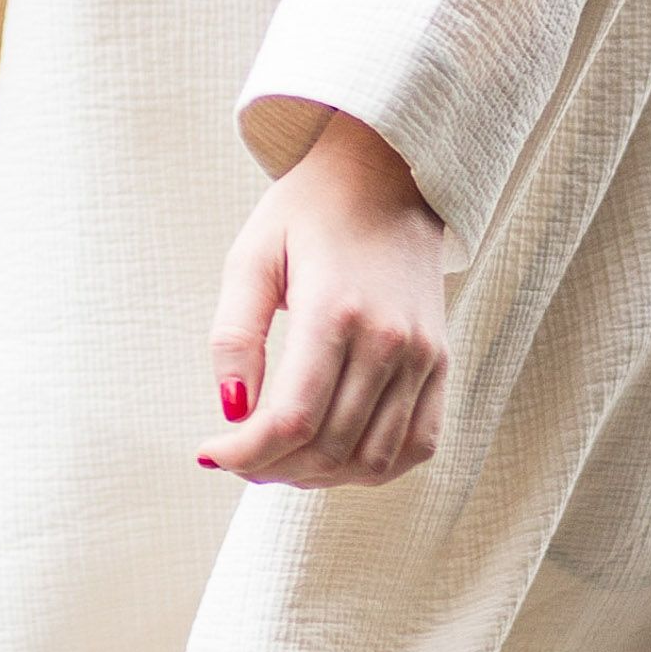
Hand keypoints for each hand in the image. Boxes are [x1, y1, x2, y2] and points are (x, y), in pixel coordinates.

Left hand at [201, 110, 447, 488]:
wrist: (386, 175)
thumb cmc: (307, 213)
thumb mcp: (252, 256)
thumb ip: (234, 335)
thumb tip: (231, 412)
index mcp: (335, 310)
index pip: (292, 420)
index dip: (245, 453)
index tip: (210, 453)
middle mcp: (388, 340)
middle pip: (330, 447)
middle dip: (273, 467)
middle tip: (238, 456)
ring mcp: (422, 355)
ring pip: (373, 459)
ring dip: (320, 476)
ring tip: (281, 458)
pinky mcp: (440, 361)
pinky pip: (419, 444)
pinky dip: (375, 467)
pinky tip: (335, 457)